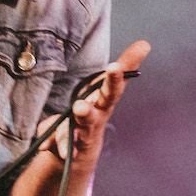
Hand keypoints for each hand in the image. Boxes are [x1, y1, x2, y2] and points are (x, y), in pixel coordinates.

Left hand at [47, 41, 151, 169]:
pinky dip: (55, 144)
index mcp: (105, 100)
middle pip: (103, 102)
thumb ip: (124, 67)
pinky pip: (61, 143)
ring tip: (80, 107)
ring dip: (84, 115)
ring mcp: (83, 131)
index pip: (114, 85)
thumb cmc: (95, 111)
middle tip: (101, 83)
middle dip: (106, 90)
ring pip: (84, 123)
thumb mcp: (105, 88)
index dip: (116, 76)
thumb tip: (145, 43)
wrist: (79, 152)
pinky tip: (49, 146)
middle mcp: (98, 115)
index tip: (115, 65)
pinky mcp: (67, 145)